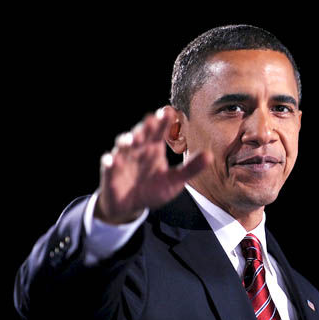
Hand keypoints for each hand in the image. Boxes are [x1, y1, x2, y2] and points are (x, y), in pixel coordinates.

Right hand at [94, 106, 210, 224]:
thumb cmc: (153, 190)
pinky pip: (108, 166)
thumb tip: (210, 155)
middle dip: (144, 127)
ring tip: (133, 139)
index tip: (169, 112)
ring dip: (127, 141)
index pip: (159, 131)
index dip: (163, 121)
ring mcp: (123, 160)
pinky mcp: (110, 173)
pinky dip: (109, 162)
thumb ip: (191, 169)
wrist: (130, 207)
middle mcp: (138, 149)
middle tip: (151, 120)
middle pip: (141, 134)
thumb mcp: (174, 181)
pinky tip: (112, 160)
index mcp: (154, 148)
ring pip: (123, 146)